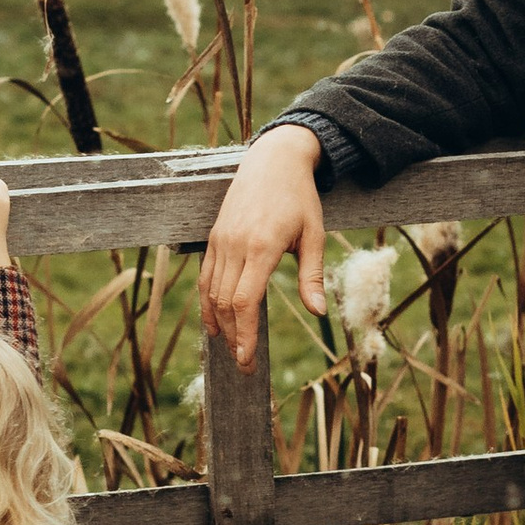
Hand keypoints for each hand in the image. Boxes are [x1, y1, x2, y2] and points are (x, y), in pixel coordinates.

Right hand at [199, 125, 326, 369]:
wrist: (273, 159)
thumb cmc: (299, 198)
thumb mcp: (314, 234)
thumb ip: (312, 275)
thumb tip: (320, 312)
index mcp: (262, 246)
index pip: (244, 301)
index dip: (244, 334)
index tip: (248, 359)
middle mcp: (235, 245)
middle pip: (224, 303)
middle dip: (232, 338)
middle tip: (244, 365)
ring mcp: (220, 240)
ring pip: (210, 292)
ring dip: (218, 324)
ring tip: (230, 348)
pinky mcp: (213, 237)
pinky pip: (204, 277)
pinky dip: (207, 303)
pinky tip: (215, 322)